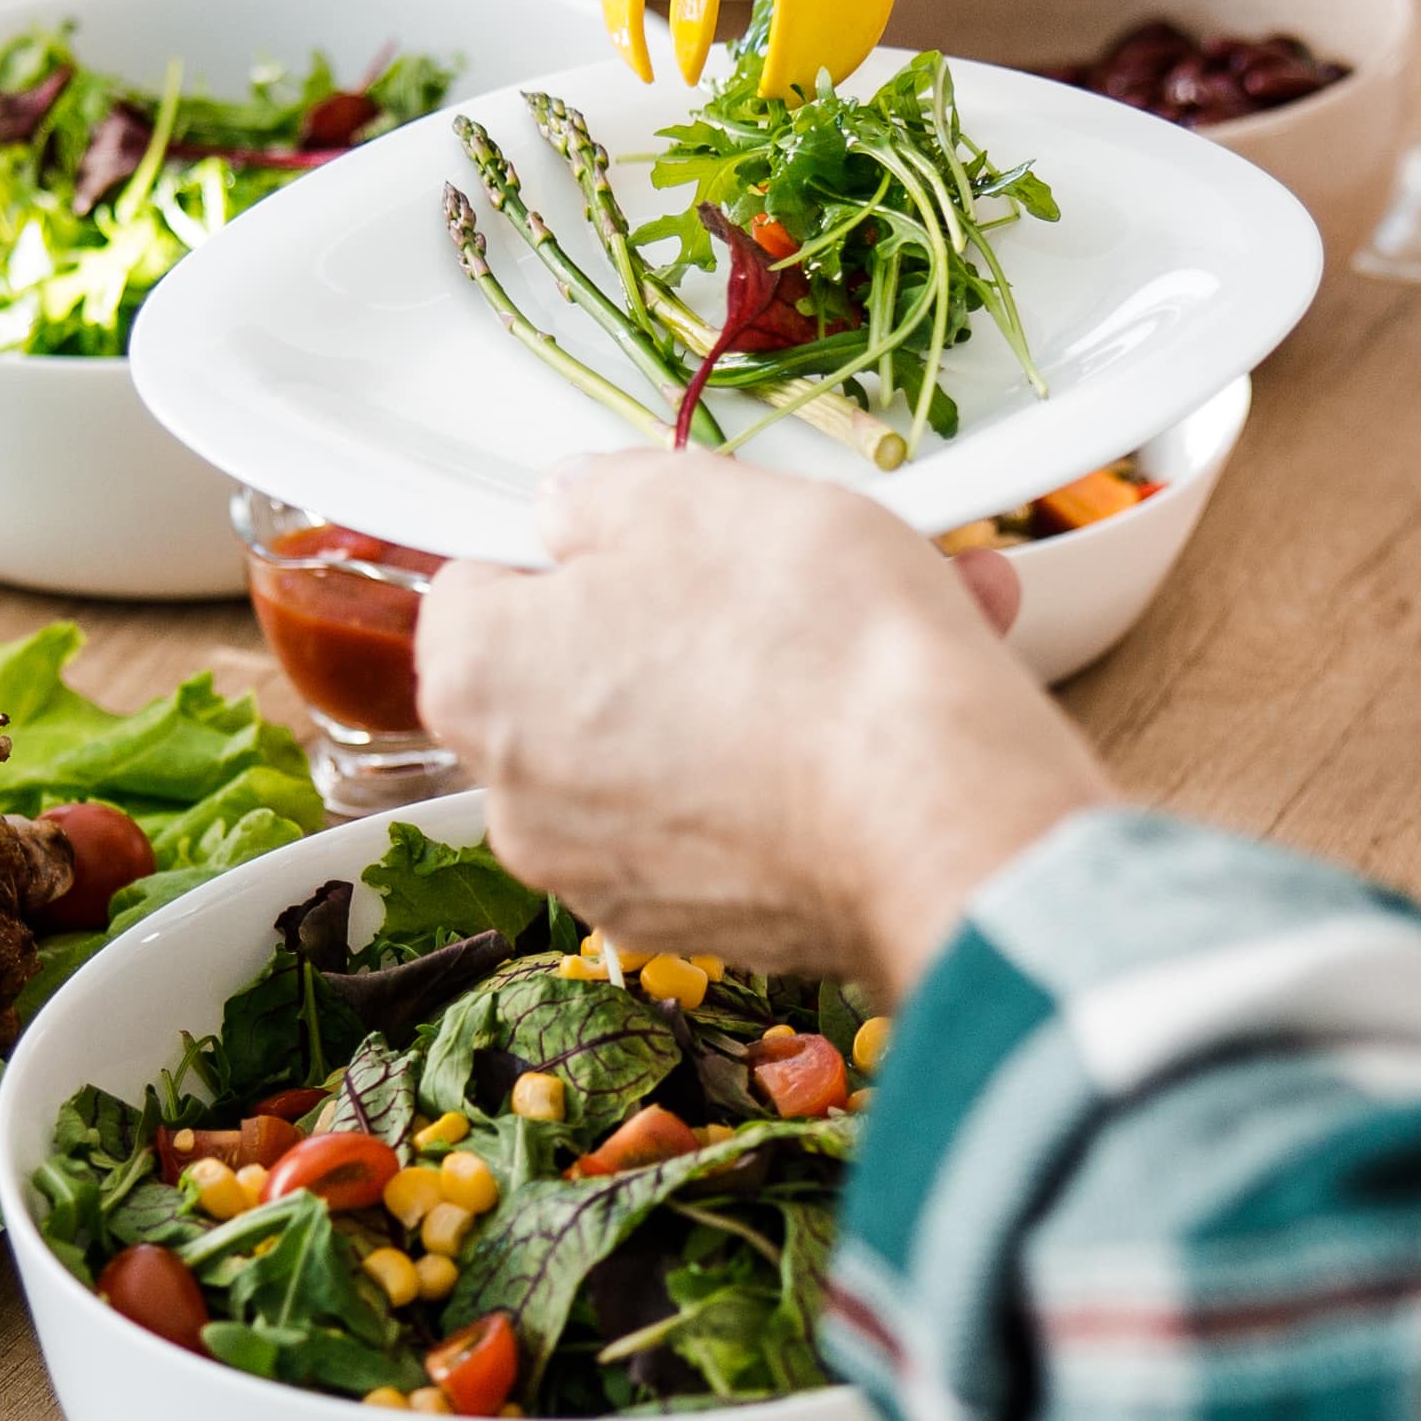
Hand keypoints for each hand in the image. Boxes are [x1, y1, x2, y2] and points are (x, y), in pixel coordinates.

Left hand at [421, 455, 1093, 988]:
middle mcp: (520, 801)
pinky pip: (734, 820)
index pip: (477, 589)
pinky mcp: (706, 925)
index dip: (568, 551)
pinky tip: (881, 713)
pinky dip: (791, 769)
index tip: (642, 541)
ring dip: (756, 686)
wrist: (944, 811)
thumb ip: (602, 494)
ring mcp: (611, 876)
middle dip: (677, 622)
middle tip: (772, 574)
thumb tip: (582, 513)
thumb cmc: (816, 651)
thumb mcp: (698, 494)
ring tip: (872, 625)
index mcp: (480, 679)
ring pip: (674, 746)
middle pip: (581, 677)